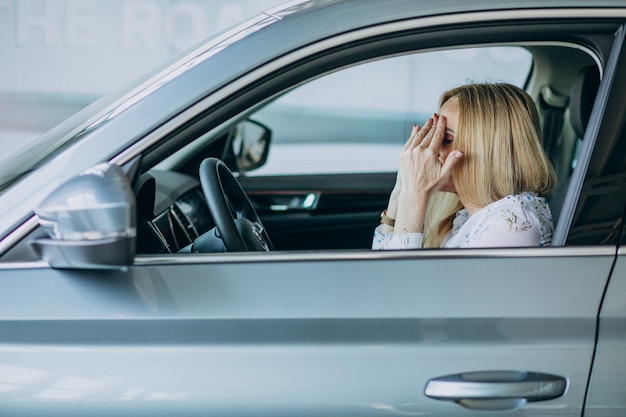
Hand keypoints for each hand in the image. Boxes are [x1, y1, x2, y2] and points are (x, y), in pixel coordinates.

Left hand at [391, 114, 462, 233]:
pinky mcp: (403, 155)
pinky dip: (413, 134)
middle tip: (436, 116)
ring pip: (418, 136)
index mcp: (431, 154)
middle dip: (433, 124)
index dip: (441, 126)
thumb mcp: (444, 175)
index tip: (443, 118)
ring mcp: (410, 152)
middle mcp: (419, 151)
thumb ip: (452, 162)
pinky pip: (409, 141)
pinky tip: (416, 128)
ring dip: (424, 127)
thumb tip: (460, 151)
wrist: (414, 193)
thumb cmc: (431, 185)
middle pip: (428, 134)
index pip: (437, 136)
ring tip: (428, 120)